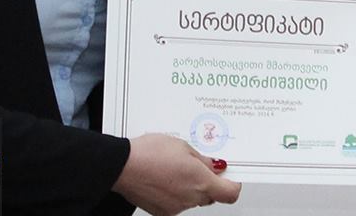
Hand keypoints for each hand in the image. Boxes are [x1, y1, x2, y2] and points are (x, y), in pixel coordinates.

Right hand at [112, 134, 239, 215]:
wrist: (122, 166)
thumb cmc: (150, 153)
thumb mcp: (183, 146)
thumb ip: (202, 160)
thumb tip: (213, 166)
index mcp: (201, 181)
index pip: (230, 193)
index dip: (233, 184)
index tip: (230, 175)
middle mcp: (191, 198)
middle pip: (211, 195)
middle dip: (208, 182)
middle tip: (197, 165)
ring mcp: (176, 207)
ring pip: (193, 199)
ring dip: (189, 187)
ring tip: (173, 168)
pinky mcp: (161, 212)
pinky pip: (177, 203)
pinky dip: (175, 193)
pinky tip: (163, 178)